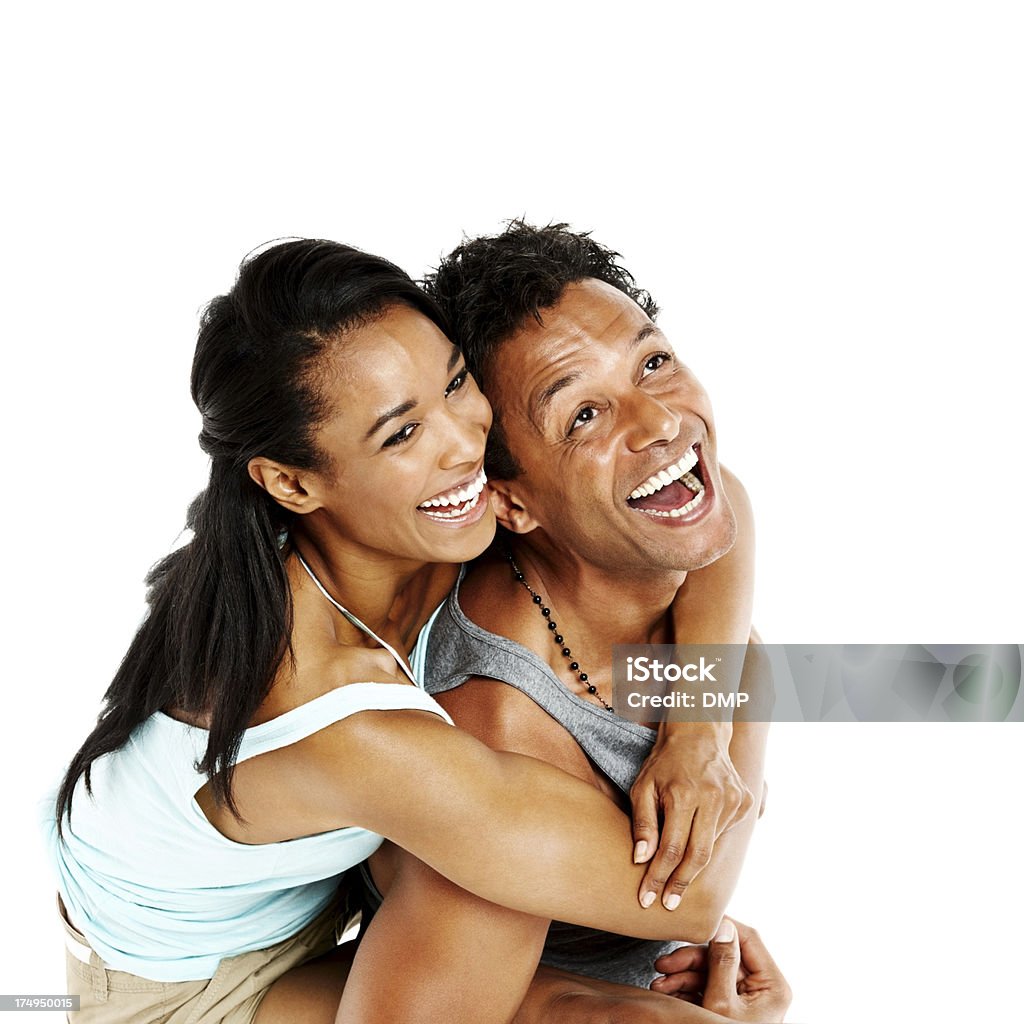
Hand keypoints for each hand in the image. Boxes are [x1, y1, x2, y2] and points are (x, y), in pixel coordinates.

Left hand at [630, 723, 754, 908]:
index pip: (670, 849)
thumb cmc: (664, 762)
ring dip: (694, 866)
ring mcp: (733, 800)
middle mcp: (712, 798)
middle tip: (668, 904)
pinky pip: (725, 833)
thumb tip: (641, 858)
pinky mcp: (745, 801)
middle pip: (697, 856)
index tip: (647, 899)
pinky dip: (709, 842)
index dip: (658, 877)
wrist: (698, 733)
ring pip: (712, 847)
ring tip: (677, 880)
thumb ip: (643, 822)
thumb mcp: (643, 786)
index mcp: (683, 795)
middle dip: (680, 884)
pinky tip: (697, 839)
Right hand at [651, 919, 790, 1021]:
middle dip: (690, 960)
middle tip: (663, 964)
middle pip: (724, 954)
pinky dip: (687, 989)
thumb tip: (722, 926)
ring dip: (682, 976)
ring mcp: (745, 996)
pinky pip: (708, 986)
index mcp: (772, 985)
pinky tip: (667, 993)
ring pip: (711, 970)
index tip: (695, 922)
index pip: (748, 938)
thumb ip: (722, 963)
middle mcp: (761, 987)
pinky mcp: (730, 1005)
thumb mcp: (722, 1004)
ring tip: (660, 985)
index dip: (721, 927)